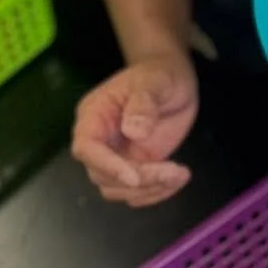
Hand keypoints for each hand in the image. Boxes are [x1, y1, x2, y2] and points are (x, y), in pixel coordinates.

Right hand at [71, 51, 198, 206]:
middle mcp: (99, 141)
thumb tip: (134, 132)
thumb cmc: (159, 74)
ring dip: (149, 190)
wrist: (172, 79)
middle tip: (174, 171)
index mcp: (93, 116)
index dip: (107, 165)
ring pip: (118, 190)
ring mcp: (116, 157)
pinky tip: (178, 179)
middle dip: (138, 180)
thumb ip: (143, 104)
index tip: (135, 177)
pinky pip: (137, 192)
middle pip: (102, 176)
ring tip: (180, 174)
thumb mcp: (154, 81)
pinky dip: (157, 192)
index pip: (86, 148)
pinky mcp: (134, 167)